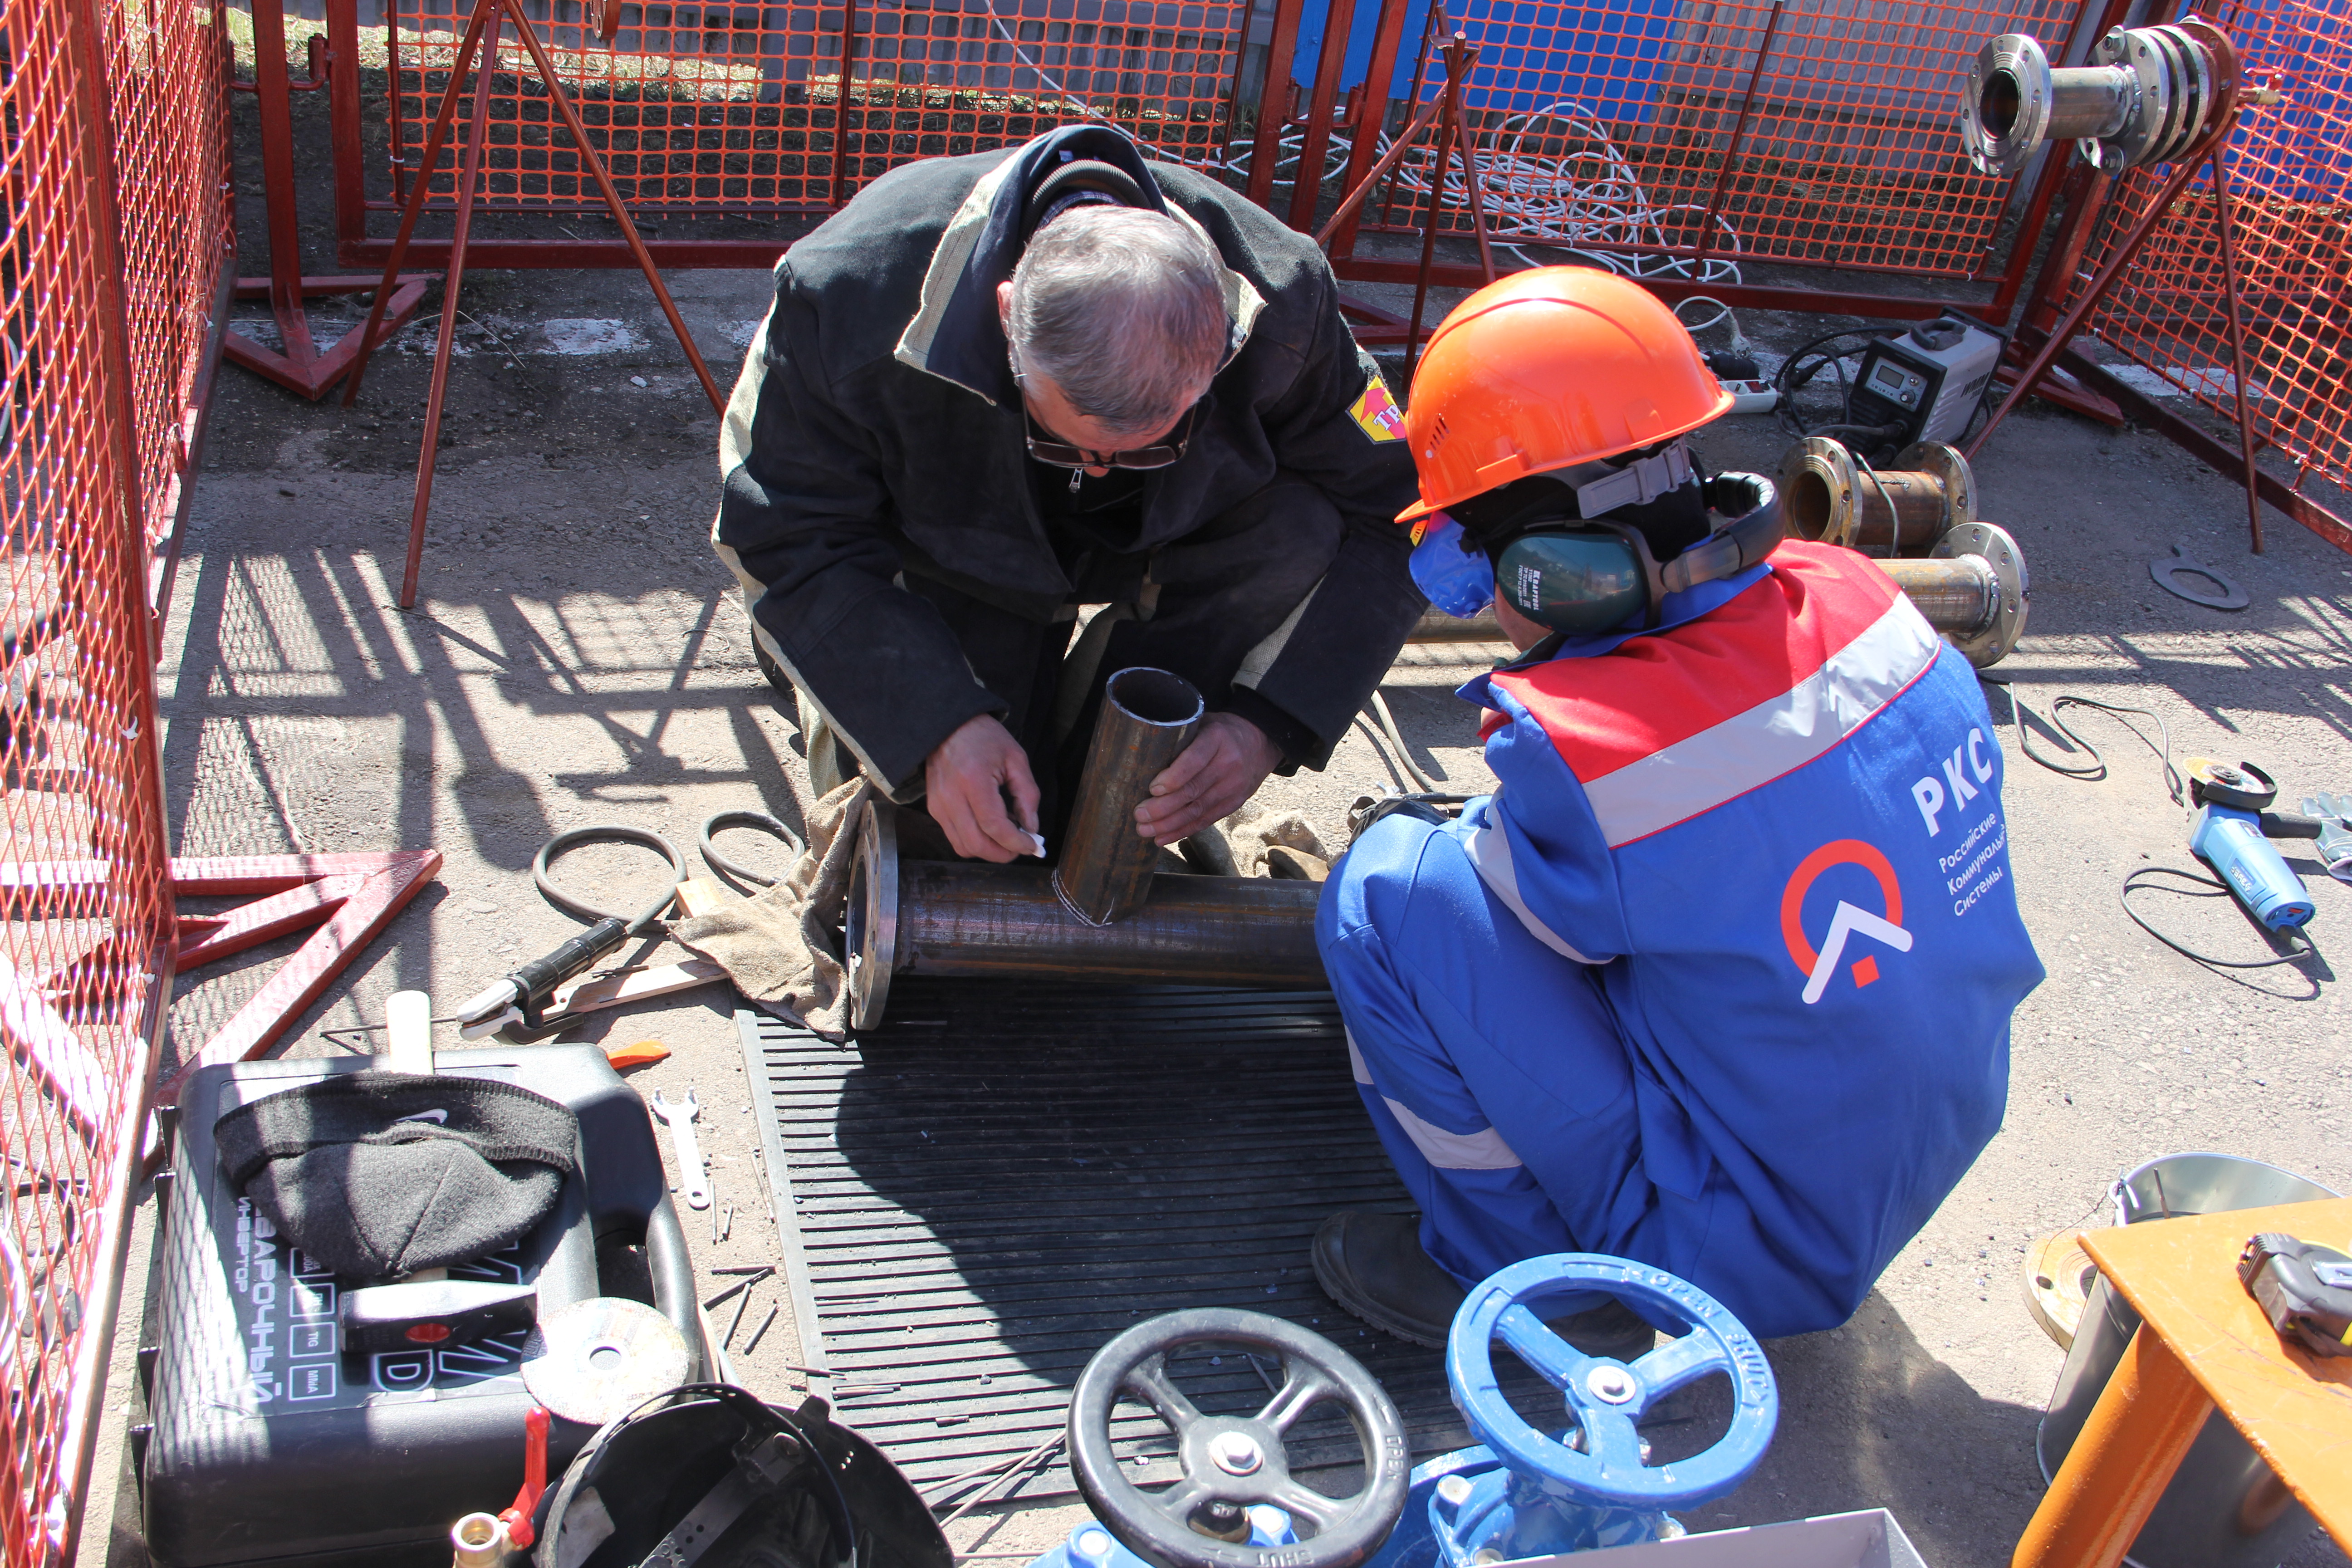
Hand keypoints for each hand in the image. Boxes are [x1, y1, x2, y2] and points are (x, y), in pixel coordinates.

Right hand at [924, 714, 1041, 862]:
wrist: (948, 724)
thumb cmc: (985, 738)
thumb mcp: (1016, 759)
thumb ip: (1028, 795)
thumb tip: (1031, 828)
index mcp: (973, 780)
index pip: (994, 826)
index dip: (1016, 842)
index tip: (1032, 845)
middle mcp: (951, 796)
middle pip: (976, 844)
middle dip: (1003, 853)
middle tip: (1021, 847)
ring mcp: (938, 804)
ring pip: (963, 846)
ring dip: (988, 850)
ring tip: (1005, 835)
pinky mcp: (934, 808)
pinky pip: (955, 837)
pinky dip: (975, 840)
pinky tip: (989, 827)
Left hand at [1134, 712, 1280, 846]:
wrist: (1260, 741)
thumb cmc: (1220, 732)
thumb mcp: (1203, 723)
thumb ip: (1181, 737)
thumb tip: (1142, 756)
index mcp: (1218, 739)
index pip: (1195, 760)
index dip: (1173, 777)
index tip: (1152, 789)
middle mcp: (1228, 764)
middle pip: (1193, 790)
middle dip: (1162, 807)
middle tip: (1139, 814)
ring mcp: (1233, 786)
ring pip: (1197, 810)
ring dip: (1168, 824)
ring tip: (1144, 829)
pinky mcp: (1234, 803)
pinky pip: (1206, 820)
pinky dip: (1182, 830)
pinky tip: (1162, 837)